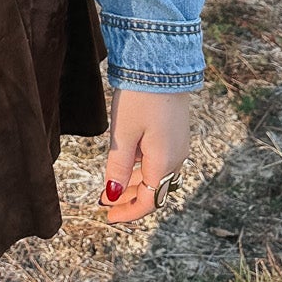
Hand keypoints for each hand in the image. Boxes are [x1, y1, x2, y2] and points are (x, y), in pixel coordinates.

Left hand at [99, 87, 191, 224]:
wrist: (162, 63)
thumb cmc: (140, 97)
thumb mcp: (123, 134)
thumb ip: (118, 167)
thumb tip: (112, 196)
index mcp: (164, 162)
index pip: (149, 201)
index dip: (128, 212)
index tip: (108, 217)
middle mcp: (176, 157)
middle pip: (154, 190)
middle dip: (129, 199)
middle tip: (104, 202)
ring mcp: (178, 144)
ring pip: (156, 175)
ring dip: (135, 184)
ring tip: (111, 185)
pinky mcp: (175, 132)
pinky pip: (160, 160)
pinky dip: (142, 168)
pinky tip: (126, 162)